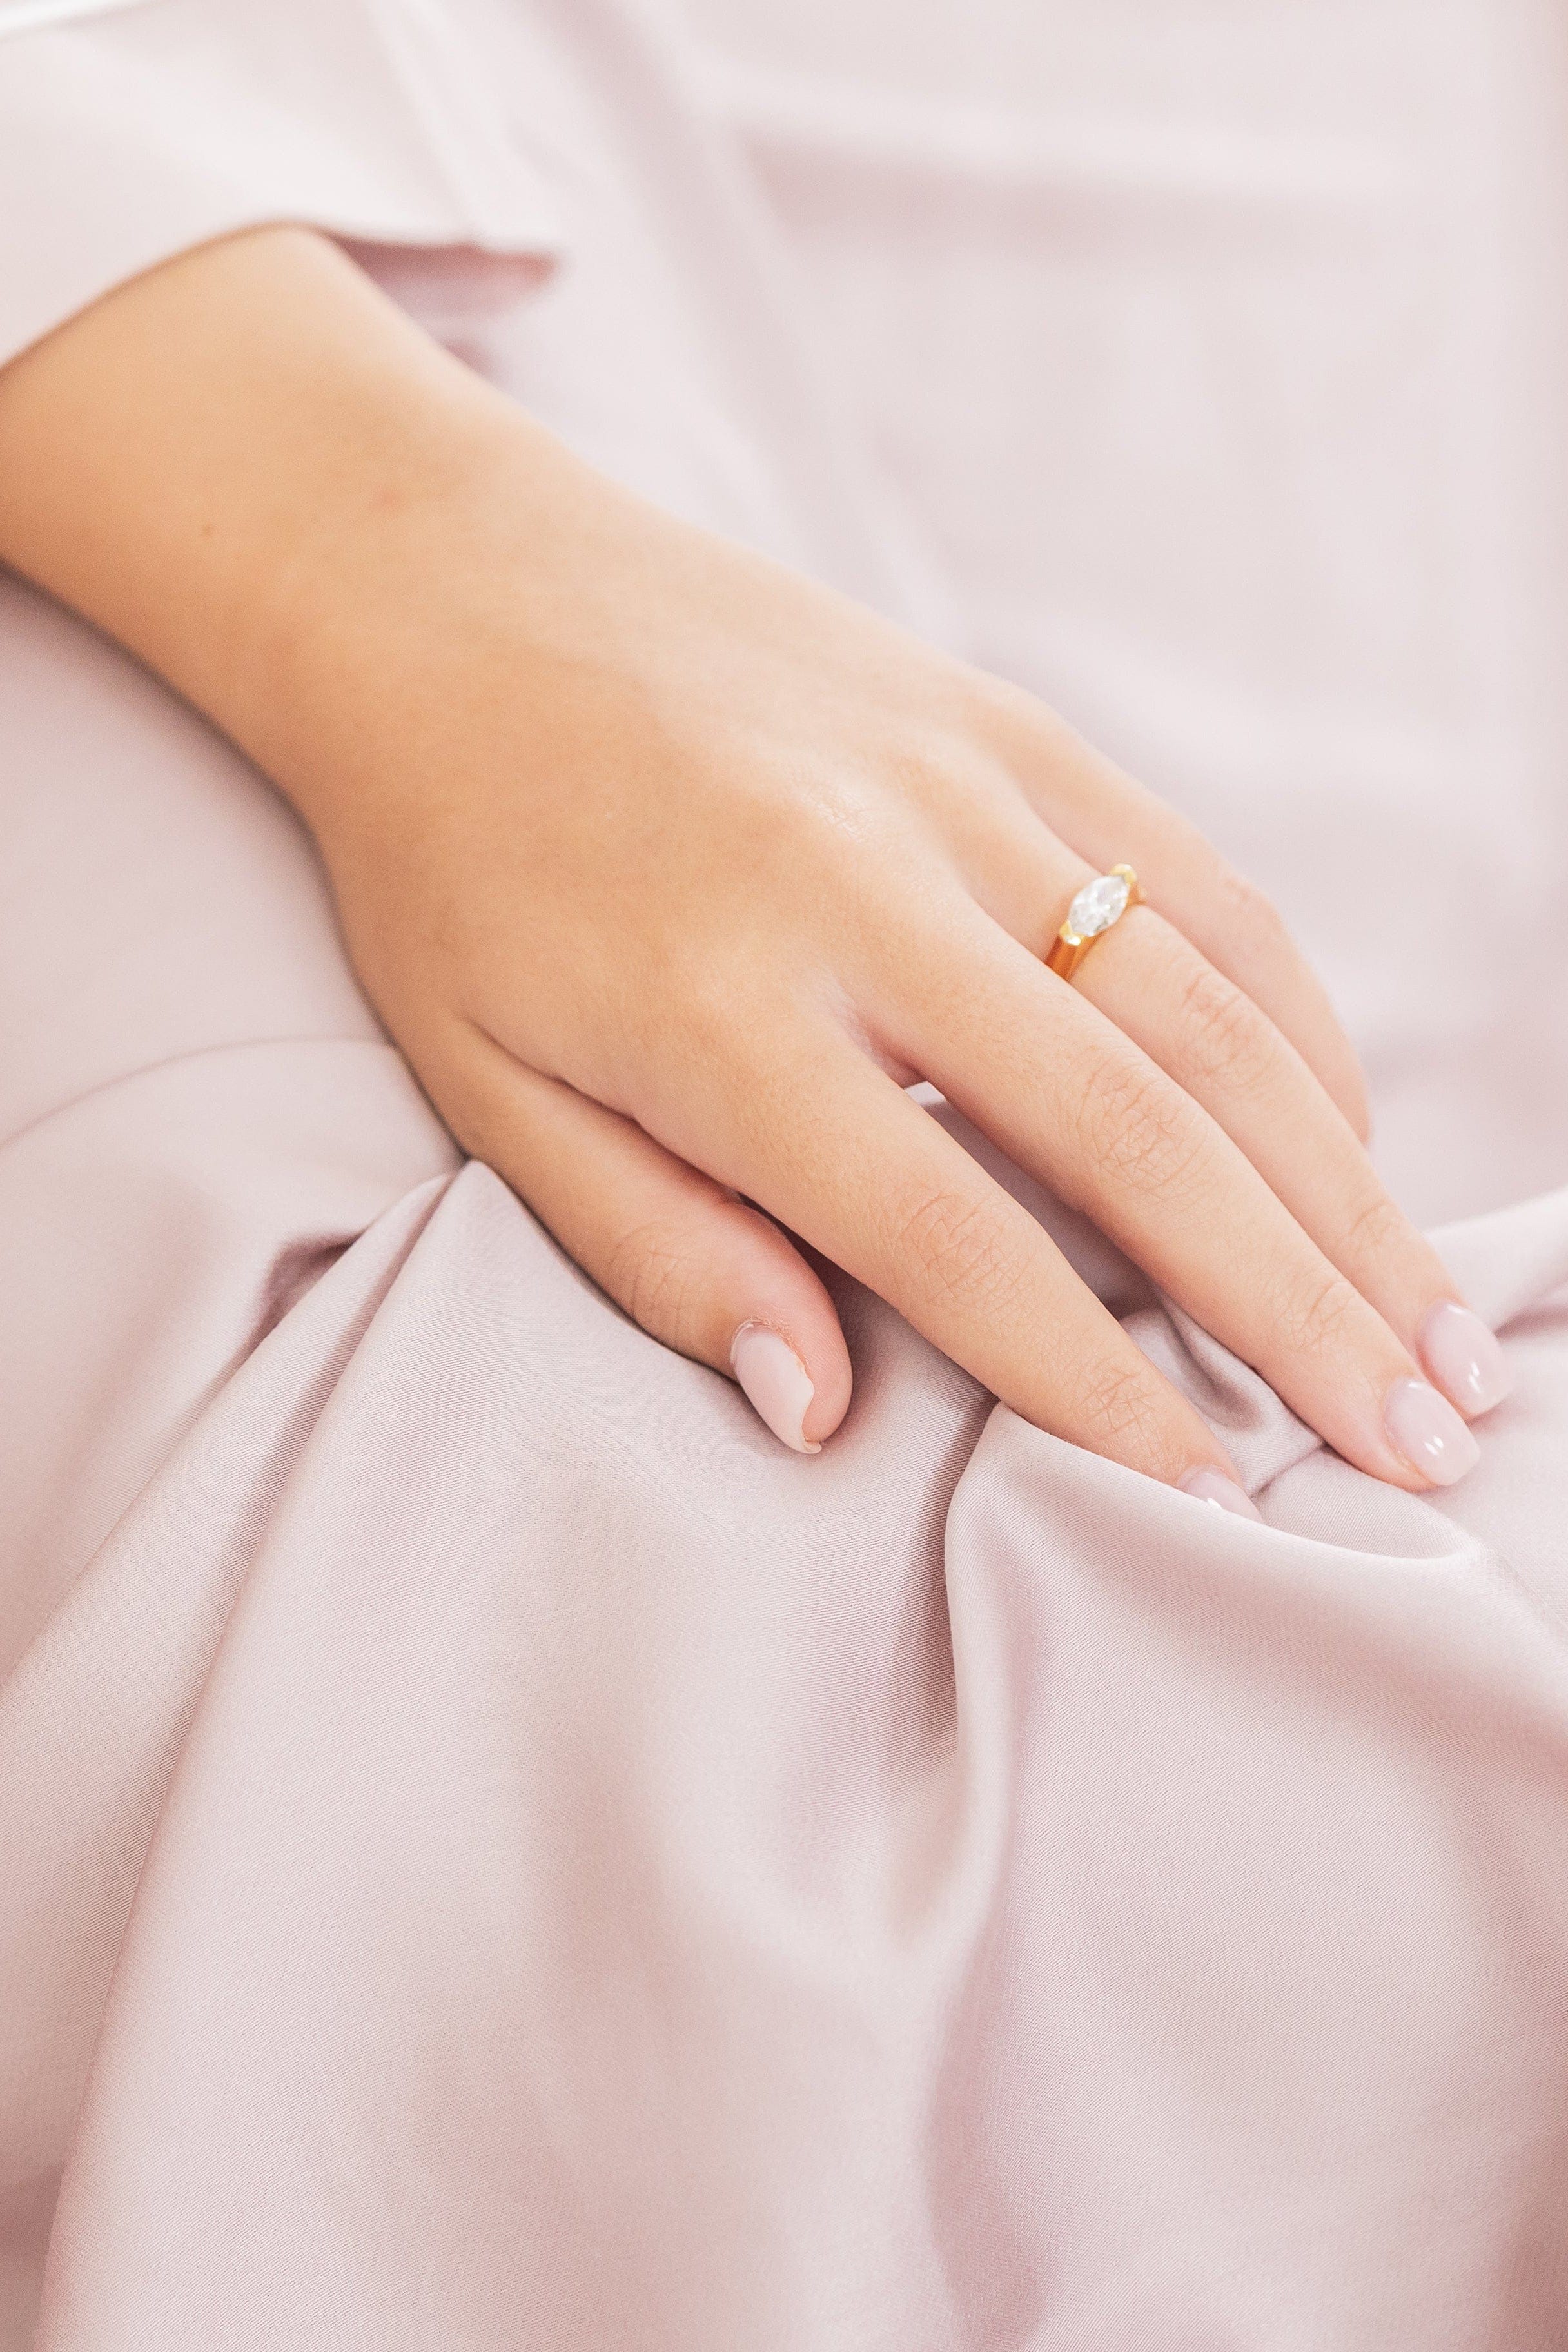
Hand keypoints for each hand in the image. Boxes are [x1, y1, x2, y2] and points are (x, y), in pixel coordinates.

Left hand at [0, 228, 1510, 1491]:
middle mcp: (871, 896)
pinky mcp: (1006, 724)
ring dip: (1343, 1182)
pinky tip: (1349, 1136)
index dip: (1098, 1386)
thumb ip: (663, 1254)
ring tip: (1434, 1325)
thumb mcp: (492, 1088)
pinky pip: (1196, 881)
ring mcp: (960, 792)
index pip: (957, 1242)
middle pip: (1138, 1133)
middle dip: (1298, 1304)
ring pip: (1207, 1011)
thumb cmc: (457, 866)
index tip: (1215, 1492)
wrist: (447, 591)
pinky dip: (1293, 1019)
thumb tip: (819, 1411)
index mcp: (727, 1015)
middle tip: (1419, 1443)